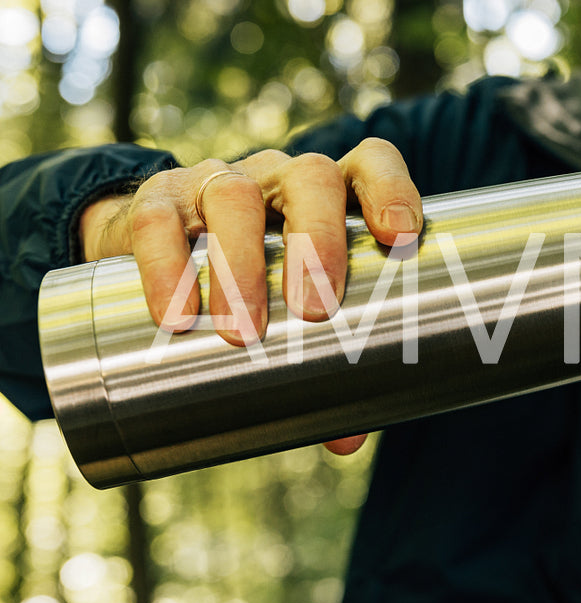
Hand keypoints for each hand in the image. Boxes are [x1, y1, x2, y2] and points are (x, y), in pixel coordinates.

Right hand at [78, 138, 423, 455]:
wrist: (158, 246)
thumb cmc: (259, 280)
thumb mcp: (296, 309)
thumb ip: (328, 366)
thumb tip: (348, 438)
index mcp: (333, 192)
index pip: (370, 164)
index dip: (390, 189)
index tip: (400, 237)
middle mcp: (282, 177)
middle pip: (310, 179)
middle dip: (318, 240)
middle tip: (317, 310)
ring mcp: (219, 182)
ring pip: (235, 198)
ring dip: (241, 266)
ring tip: (243, 330)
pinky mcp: (158, 201)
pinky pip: (160, 222)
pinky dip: (167, 268)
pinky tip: (176, 315)